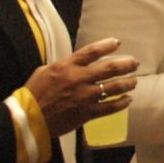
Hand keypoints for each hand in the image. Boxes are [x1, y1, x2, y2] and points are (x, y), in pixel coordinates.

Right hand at [24, 37, 139, 137]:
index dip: (107, 45)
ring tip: (134, 82)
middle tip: (135, 63)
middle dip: (126, 64)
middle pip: (110, 68)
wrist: (28, 119)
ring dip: (128, 83)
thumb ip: (64, 65)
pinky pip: (110, 107)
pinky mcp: (87, 113)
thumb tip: (77, 62)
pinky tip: (128, 100)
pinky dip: (122, 103)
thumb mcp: (45, 71)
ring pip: (114, 87)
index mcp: (67, 66)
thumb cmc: (33, 94)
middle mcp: (79, 79)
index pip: (92, 51)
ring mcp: (85, 97)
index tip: (117, 42)